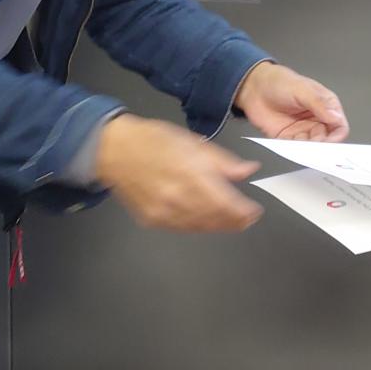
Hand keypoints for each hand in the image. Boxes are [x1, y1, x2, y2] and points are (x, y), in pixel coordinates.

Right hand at [92, 114, 260, 232]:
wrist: (115, 151)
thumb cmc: (155, 140)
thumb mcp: (192, 141)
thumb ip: (222, 160)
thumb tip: (250, 170)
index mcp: (191, 173)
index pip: (226, 202)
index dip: (244, 211)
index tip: (255, 211)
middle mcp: (178, 196)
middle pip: (214, 218)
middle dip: (235, 221)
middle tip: (247, 219)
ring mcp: (163, 212)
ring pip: (200, 227)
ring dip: (218, 226)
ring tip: (231, 222)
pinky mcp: (152, 220)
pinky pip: (182, 228)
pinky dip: (198, 227)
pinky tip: (206, 222)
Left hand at [234, 62, 349, 142]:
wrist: (254, 88)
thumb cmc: (279, 82)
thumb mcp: (302, 90)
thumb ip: (319, 104)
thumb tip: (335, 117)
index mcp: (326, 105)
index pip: (339, 125)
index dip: (337, 136)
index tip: (329, 142)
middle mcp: (317, 119)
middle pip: (328, 139)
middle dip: (323, 145)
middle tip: (315, 147)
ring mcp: (303, 130)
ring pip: (313, 147)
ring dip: (309, 150)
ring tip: (302, 147)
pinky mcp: (289, 138)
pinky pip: (297, 149)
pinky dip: (296, 152)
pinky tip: (293, 148)